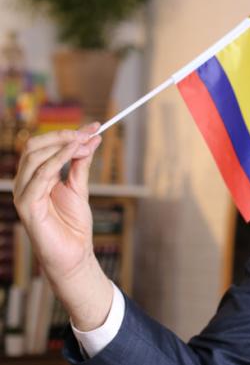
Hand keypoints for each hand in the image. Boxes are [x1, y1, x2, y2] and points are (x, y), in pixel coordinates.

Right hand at [12, 123, 112, 329]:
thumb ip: (81, 164)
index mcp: (36, 177)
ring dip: (62, 145)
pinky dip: (57, 161)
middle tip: (89, 132)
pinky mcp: (27, 206)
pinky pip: (39, 177)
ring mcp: (23, 194)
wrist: (76, 254)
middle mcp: (25, 183)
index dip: (68, 134)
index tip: (95, 126)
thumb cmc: (74, 224)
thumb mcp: (80, 188)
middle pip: (35, 147)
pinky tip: (73, 152)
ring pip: (34, 158)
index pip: (44, 146)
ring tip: (85, 140)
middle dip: (64, 136)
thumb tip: (90, 139)